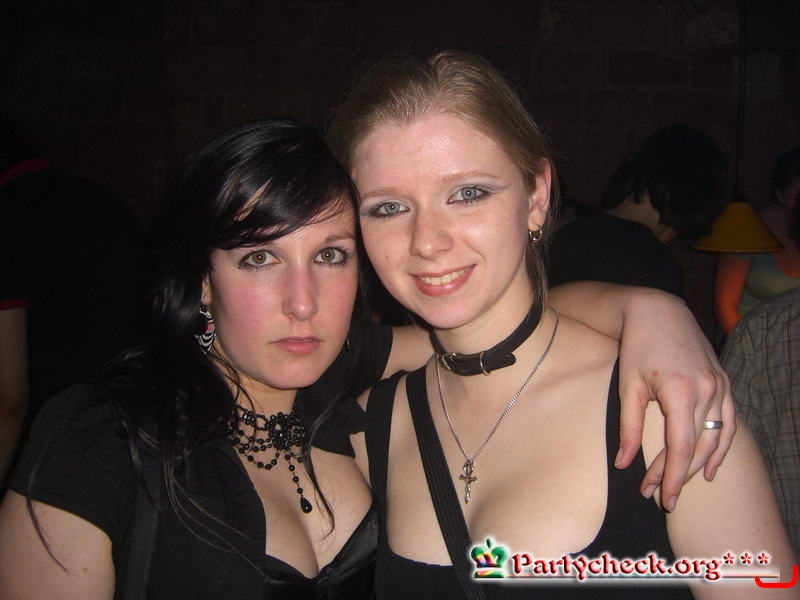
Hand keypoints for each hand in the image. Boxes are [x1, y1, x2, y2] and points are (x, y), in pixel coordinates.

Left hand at [615, 291, 735, 511]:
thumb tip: (624, 464)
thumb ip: (628, 428)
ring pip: (716, 438)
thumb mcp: (627, 387)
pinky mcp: (724, 383)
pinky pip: (729, 423)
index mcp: (681, 392)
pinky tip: (710, 467)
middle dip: (679, 475)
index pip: (682, 448)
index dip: (672, 477)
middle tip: (660, 496)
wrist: (659, 312)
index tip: (661, 497)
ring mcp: (720, 386)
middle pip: (698, 447)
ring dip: (699, 466)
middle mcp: (708, 391)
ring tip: (680, 486)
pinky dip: (722, 447)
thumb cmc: (638, 348)